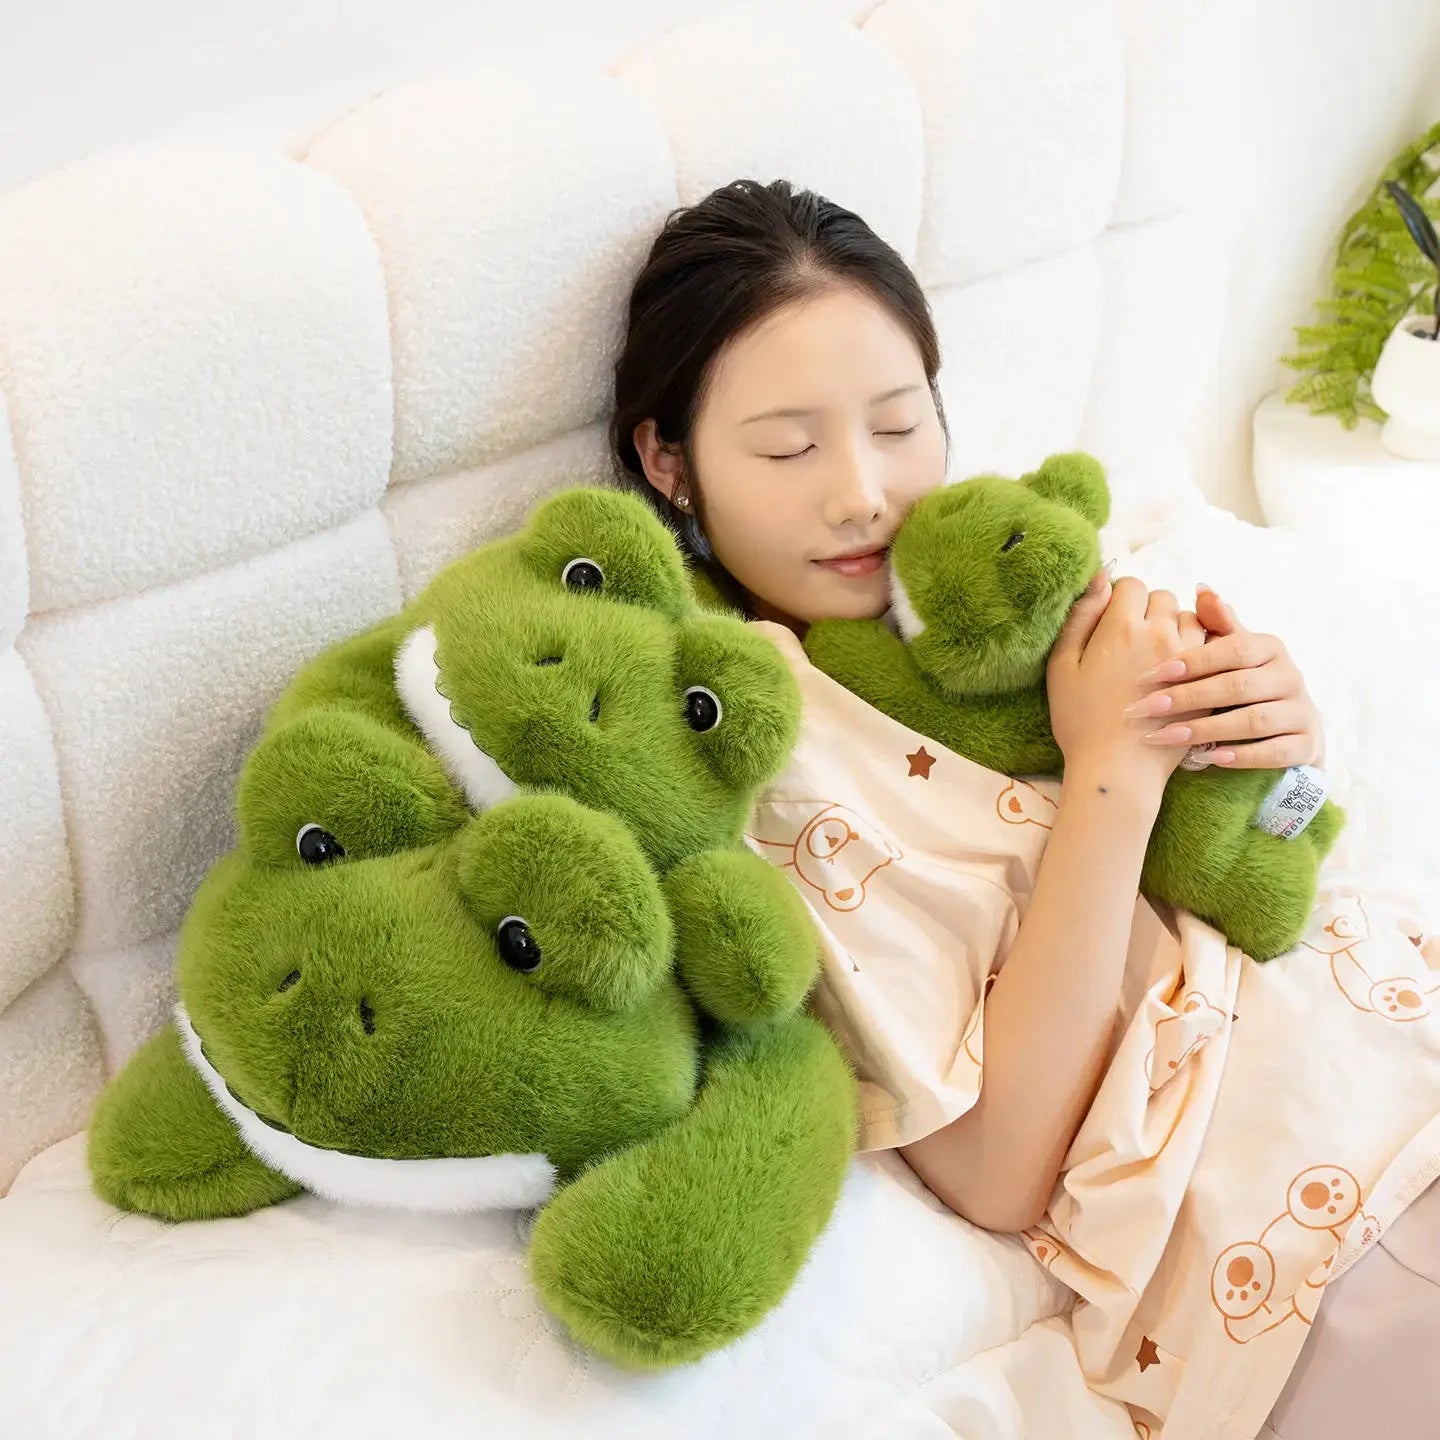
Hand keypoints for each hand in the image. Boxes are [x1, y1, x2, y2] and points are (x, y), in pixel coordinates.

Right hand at [1047, 573, 1208, 800]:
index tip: (1112, 622)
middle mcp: (1158, 633)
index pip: (1132, 586)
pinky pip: (1210, 648)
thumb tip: (1099, 577)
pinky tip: (1182, 672)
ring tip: (1160, 655)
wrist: (1117, 767)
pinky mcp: (1206, 681)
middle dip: (1149, 611)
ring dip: (1176, 628)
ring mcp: (1188, 657)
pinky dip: (1198, 651)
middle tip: (1133, 642)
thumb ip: (1080, 616)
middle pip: (1163, 598)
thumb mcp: (1062, 665)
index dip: (1120, 600)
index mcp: (1120, 627)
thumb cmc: (1080, 720)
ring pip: (1190, 619)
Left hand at [1122, 585, 1324, 769]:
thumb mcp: (1233, 654)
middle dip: (1187, 698)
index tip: (1149, 675)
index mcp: (1269, 648)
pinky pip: (1276, 752)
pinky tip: (1211, 759)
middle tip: (1145, 708)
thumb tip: (1201, 588)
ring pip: (1253, 720)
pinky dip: (1244, 755)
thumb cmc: (1246, 683)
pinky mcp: (1306, 744)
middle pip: (1237, 686)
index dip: (1191, 662)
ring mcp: (1302, 711)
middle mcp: (1290, 676)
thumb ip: (1217, 625)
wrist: (1289, 728)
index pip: (1231, 649)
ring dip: (1205, 729)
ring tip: (1165, 736)